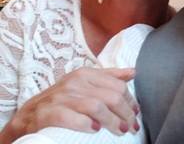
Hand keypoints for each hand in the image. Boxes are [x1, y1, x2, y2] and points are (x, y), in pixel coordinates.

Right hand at [1, 67, 139, 142]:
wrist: (27, 115)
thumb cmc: (63, 100)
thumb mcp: (85, 84)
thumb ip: (109, 77)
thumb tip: (133, 72)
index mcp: (85, 74)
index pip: (117, 85)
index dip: (130, 100)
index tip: (136, 113)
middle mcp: (74, 82)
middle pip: (110, 96)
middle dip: (125, 113)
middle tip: (131, 126)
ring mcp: (61, 97)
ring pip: (96, 106)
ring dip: (112, 121)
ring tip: (121, 131)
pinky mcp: (47, 113)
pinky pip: (70, 117)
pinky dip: (84, 124)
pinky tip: (95, 129)